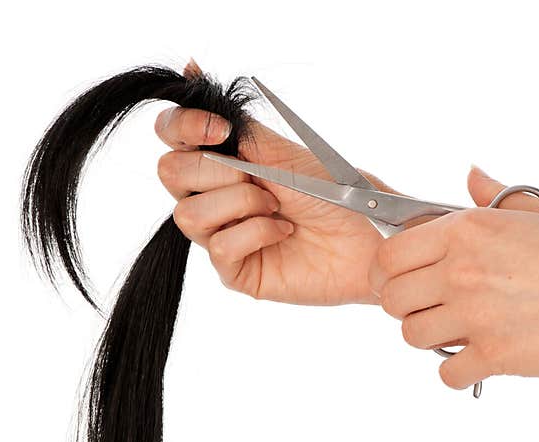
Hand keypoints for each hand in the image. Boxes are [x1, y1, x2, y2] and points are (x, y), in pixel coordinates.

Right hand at [155, 58, 385, 304]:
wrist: (369, 237)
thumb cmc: (336, 194)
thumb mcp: (281, 150)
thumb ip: (234, 123)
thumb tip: (190, 73)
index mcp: (224, 159)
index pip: (171, 135)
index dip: (184, 127)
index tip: (220, 130)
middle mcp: (215, 196)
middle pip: (169, 173)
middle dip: (218, 171)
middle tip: (261, 179)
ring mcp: (222, 234)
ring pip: (188, 214)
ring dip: (241, 203)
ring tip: (278, 207)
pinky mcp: (236, 271)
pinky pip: (219, 247)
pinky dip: (256, 233)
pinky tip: (283, 231)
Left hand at [369, 166, 538, 389]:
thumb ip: (495, 200)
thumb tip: (471, 175)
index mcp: (470, 230)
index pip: (390, 254)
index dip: (388, 272)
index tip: (401, 281)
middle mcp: (464, 270)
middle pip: (393, 298)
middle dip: (406, 306)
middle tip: (431, 310)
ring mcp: (477, 315)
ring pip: (412, 336)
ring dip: (428, 338)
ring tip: (456, 334)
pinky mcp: (496, 356)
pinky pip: (447, 373)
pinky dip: (458, 371)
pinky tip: (479, 360)